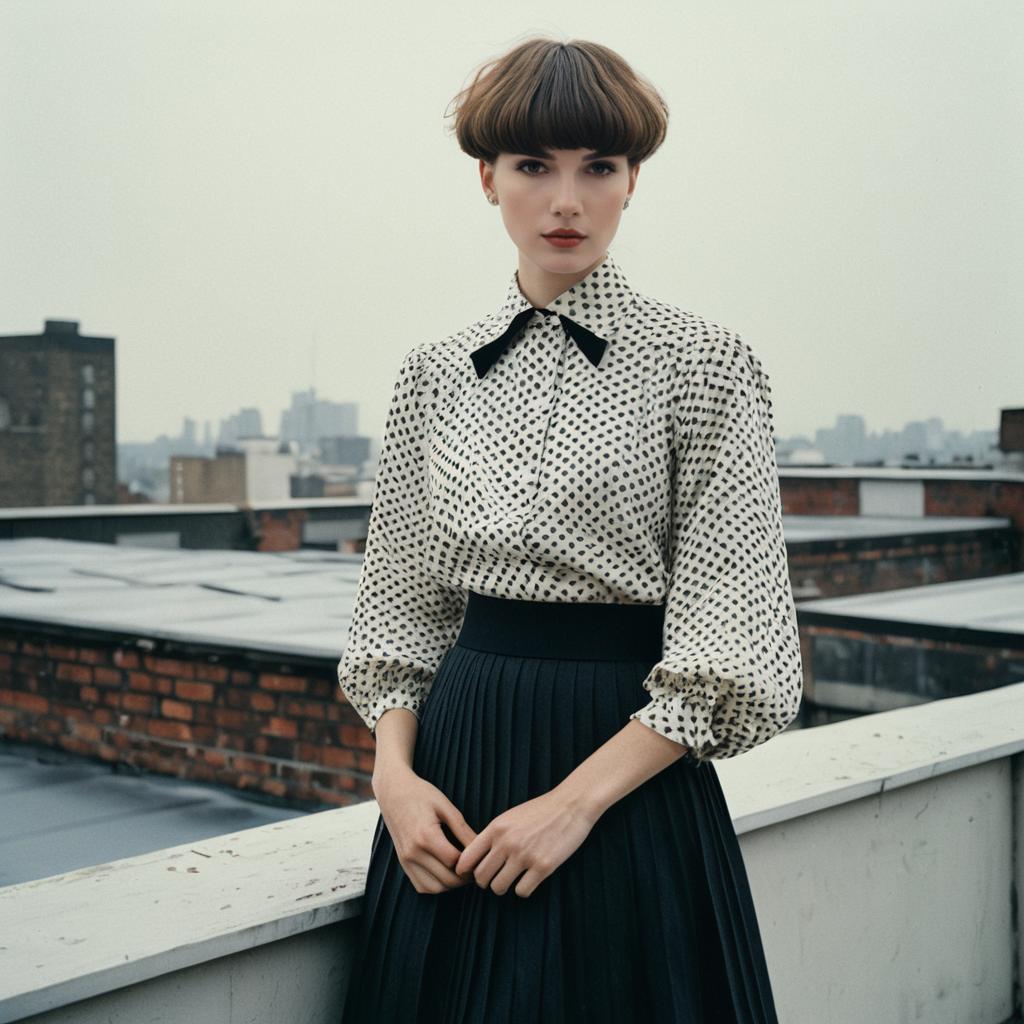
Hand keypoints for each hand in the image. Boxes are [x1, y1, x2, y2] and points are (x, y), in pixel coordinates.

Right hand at [373, 767, 478, 894]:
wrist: (393, 792)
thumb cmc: (421, 794)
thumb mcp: (446, 807)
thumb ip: (463, 829)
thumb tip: (481, 847)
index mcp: (426, 836)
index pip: (455, 861)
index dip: (471, 862)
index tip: (480, 856)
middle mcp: (413, 852)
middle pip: (446, 879)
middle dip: (465, 877)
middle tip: (476, 867)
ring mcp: (406, 860)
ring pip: (434, 888)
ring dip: (451, 884)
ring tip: (462, 871)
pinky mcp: (403, 863)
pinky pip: (421, 886)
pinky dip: (436, 886)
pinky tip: (446, 873)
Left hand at [453, 787, 598, 897]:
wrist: (571, 805)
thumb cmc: (540, 811)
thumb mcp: (510, 817)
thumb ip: (493, 836)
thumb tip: (476, 859)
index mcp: (496, 828)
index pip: (466, 858)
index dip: (465, 871)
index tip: (472, 874)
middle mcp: (506, 842)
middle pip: (480, 877)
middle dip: (486, 882)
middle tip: (495, 878)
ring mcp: (524, 855)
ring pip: (498, 888)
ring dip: (503, 887)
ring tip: (512, 880)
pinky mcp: (543, 867)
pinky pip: (522, 891)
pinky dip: (524, 889)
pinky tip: (529, 879)